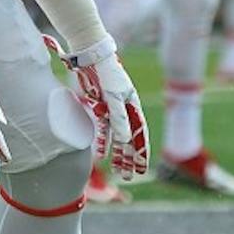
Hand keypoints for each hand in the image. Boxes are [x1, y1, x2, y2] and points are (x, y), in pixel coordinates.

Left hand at [65, 34, 148, 178]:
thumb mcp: (114, 97)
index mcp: (134, 106)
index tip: (142, 169)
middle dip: (130, 158)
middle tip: (129, 177)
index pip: (140, 135)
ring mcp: (112, 110)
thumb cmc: (107, 74)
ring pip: (117, 137)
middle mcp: (125, 110)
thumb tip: (125, 140)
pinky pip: (103, 129)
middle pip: (130, 139)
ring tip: (117, 171)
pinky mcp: (100, 108)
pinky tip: (100, 155)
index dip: (141, 153)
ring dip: (117, 153)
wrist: (91, 57)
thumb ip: (119, 119)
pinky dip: (102, 141)